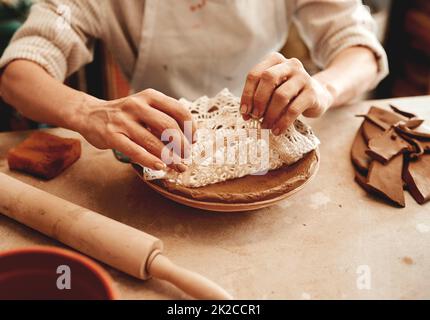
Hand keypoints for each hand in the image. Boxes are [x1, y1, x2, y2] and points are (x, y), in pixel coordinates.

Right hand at [78, 89, 195, 171]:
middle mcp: (137, 105)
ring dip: (169, 156)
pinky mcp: (112, 135)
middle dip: (181, 144)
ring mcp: (123, 120)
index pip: (178, 109)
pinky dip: (150, 161)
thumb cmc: (125, 115)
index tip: (194, 140)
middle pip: (168, 125)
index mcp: (149, 96)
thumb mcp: (145, 108)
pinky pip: (135, 151)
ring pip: (152, 140)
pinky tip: (160, 167)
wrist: (90, 114)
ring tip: (177, 165)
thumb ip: (163, 119)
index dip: (190, 127)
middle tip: (186, 155)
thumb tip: (188, 141)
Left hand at [241, 52, 334, 134]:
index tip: (244, 111)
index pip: (255, 74)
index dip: (247, 94)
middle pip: (268, 78)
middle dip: (258, 100)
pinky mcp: (312, 93)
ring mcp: (303, 77)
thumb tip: (246, 113)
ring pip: (281, 95)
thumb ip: (259, 96)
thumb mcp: (273, 89)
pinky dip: (282, 122)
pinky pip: (293, 109)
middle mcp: (290, 64)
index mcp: (275, 60)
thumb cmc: (288, 94)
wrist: (318, 96)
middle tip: (255, 116)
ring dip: (270, 114)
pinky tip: (277, 130)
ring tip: (266, 125)